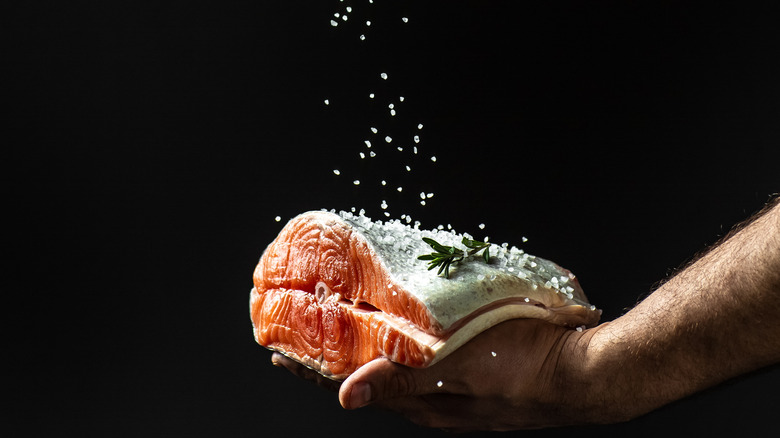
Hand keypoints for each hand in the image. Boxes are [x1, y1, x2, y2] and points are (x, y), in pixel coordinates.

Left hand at [273, 318, 594, 431]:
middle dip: (333, 356)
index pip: (352, 383)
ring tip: (342, 325)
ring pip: (396, 368)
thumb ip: (403, 379)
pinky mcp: (472, 376)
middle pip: (368, 376)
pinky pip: (425, 362)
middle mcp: (431, 399)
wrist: (585, 373)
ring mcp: (453, 389)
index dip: (314, 369)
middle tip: (303, 331)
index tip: (281, 353)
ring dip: (365, 348)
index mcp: (422, 400)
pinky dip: (401, 344)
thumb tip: (346, 396)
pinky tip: (404, 328)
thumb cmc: (526, 367)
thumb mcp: (459, 371)